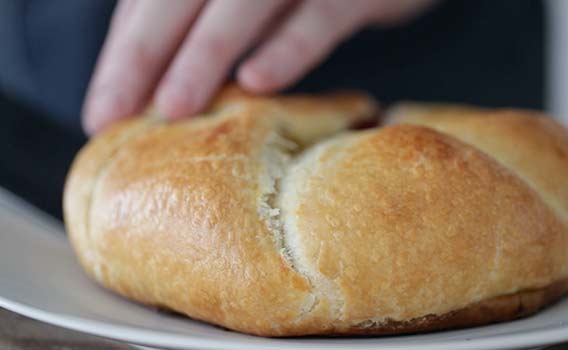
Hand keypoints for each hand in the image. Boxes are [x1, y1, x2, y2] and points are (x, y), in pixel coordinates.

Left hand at [82, 0, 435, 133]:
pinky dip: (288, 49)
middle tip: (113, 117)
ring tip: (174, 108)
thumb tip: (142, 74)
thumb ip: (200, 18)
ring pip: (242, 5)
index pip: (150, 1)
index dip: (123, 55)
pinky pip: (317, 20)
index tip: (102, 113)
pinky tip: (257, 82)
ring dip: (205, 55)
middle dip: (141, 58)